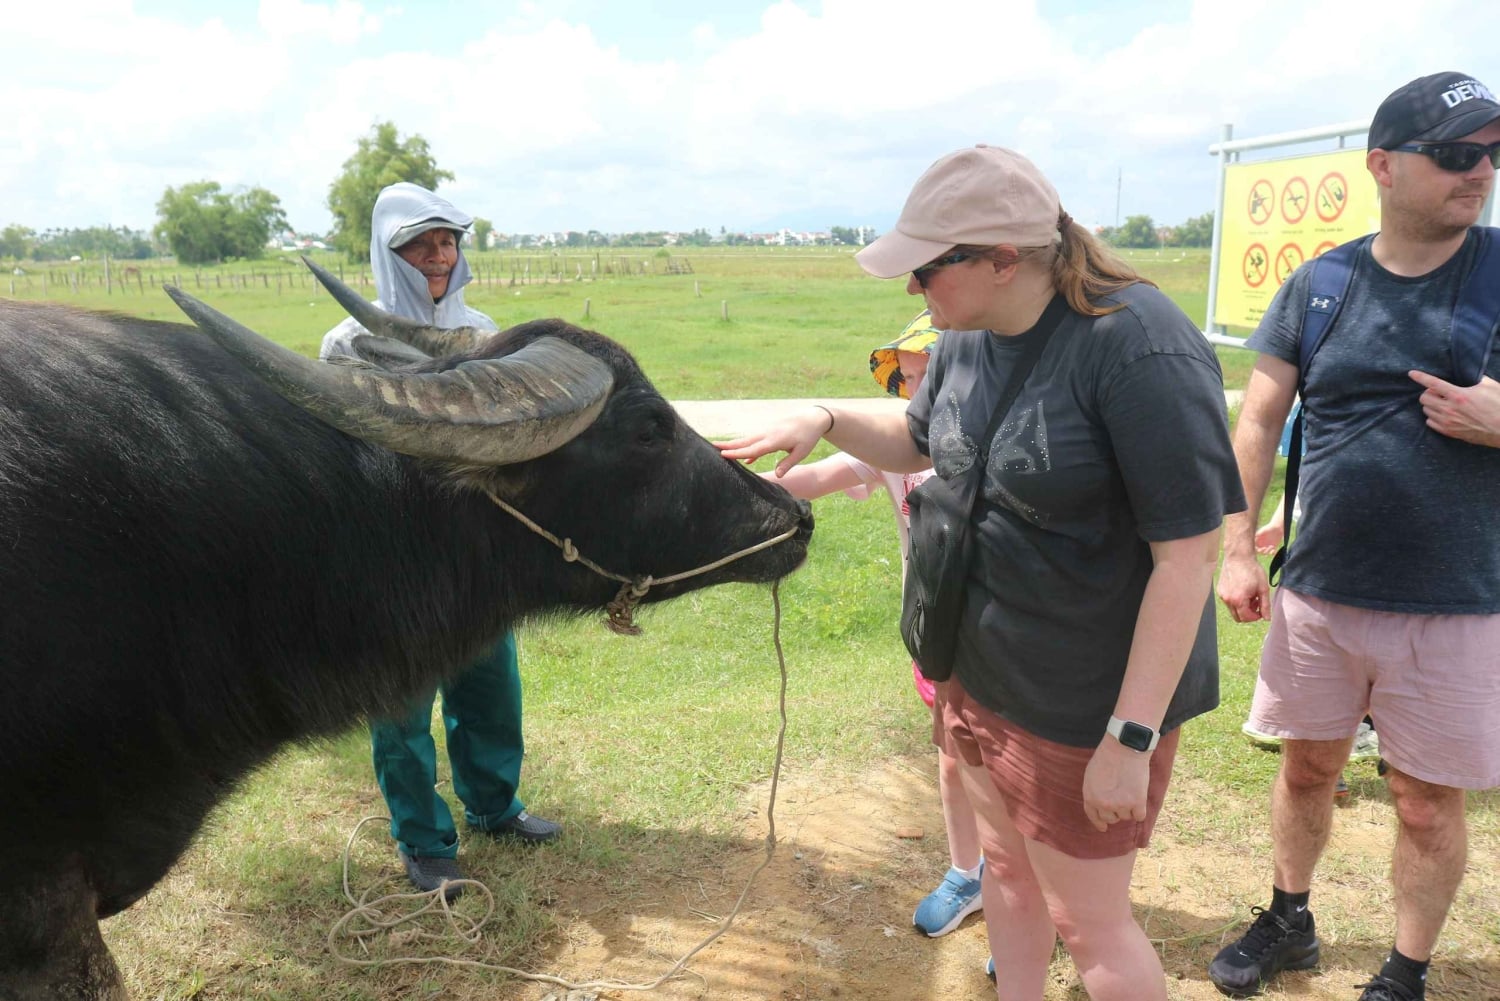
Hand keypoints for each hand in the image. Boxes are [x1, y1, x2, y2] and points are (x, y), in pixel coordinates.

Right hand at [716, 407, 831, 477]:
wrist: (812, 418)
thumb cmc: (808, 437)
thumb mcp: (802, 452)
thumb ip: (788, 463)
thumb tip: (777, 475)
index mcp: (774, 441)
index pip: (752, 449)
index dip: (737, 453)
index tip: (723, 454)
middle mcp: (767, 434)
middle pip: (744, 442)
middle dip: (728, 445)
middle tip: (711, 447)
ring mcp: (767, 431)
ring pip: (747, 440)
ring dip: (734, 444)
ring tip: (719, 448)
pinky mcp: (769, 431)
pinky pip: (754, 440)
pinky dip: (747, 446)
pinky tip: (745, 458)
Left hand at [1082, 738, 1149, 831]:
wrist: (1124, 747)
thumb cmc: (1107, 757)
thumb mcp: (1091, 775)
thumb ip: (1094, 791)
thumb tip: (1099, 805)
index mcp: (1090, 797)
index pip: (1094, 816)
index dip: (1099, 823)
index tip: (1104, 828)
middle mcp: (1104, 804)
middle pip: (1112, 819)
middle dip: (1116, 811)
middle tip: (1121, 797)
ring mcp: (1120, 805)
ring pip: (1126, 817)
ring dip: (1129, 807)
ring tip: (1129, 789)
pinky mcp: (1137, 803)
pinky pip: (1139, 816)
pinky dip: (1140, 810)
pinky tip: (1139, 797)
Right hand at [1217, 552, 1271, 622]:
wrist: (1238, 556)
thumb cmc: (1252, 570)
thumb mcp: (1263, 588)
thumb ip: (1265, 605)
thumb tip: (1267, 618)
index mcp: (1239, 600)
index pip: (1246, 618)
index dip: (1256, 617)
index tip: (1261, 609)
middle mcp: (1228, 600)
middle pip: (1238, 617)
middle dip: (1248, 614)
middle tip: (1256, 602)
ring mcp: (1222, 595)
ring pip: (1233, 610)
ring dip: (1242, 607)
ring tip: (1249, 595)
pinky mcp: (1220, 590)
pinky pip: (1228, 601)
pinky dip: (1236, 600)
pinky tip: (1242, 590)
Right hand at [1254, 519, 1283, 555]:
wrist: (1278, 527)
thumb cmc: (1269, 528)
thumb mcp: (1263, 530)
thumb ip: (1258, 533)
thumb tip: (1254, 537)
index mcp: (1257, 540)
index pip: (1254, 547)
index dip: (1255, 549)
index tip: (1258, 548)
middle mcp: (1261, 544)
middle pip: (1259, 551)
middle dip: (1261, 551)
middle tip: (1265, 548)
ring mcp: (1267, 546)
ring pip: (1265, 553)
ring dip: (1267, 551)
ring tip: (1271, 546)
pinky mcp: (1272, 547)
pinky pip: (1271, 553)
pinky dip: (1272, 553)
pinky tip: (1274, 550)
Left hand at [1409, 371, 1499, 446]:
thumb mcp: (1490, 386)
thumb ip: (1476, 378)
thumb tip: (1470, 374)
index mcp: (1458, 395)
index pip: (1433, 383)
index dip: (1420, 377)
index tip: (1411, 374)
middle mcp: (1449, 409)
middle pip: (1424, 398)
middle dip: (1429, 392)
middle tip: (1439, 392)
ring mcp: (1448, 422)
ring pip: (1426, 411)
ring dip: (1431, 405)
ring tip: (1443, 403)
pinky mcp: (1450, 433)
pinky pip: (1430, 423)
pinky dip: (1433, 417)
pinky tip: (1442, 414)